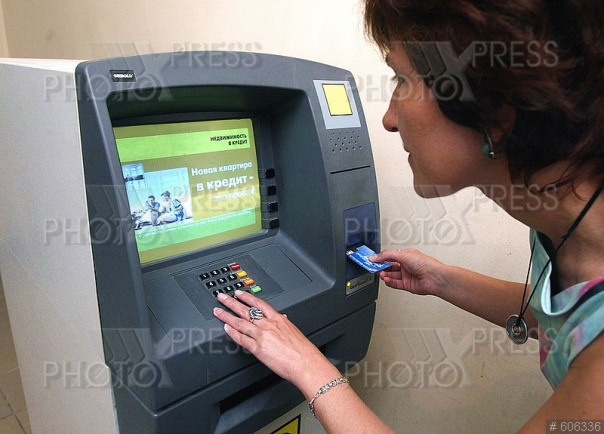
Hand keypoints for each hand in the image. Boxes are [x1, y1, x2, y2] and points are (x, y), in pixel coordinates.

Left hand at [213, 290, 339, 396]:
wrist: (306, 363)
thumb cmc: (304, 351)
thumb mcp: (294, 331)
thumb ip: (284, 325)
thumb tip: (281, 320)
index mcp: (278, 319)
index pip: (259, 304)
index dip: (247, 297)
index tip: (239, 293)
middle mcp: (269, 325)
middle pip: (246, 310)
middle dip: (232, 302)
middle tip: (222, 297)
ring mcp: (262, 336)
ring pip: (240, 323)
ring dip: (227, 316)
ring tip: (218, 311)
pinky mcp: (258, 349)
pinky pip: (242, 339)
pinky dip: (233, 333)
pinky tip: (226, 329)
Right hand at [370, 248, 448, 295]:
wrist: (434, 277)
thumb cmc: (425, 263)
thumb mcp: (402, 254)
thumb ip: (386, 256)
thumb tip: (374, 257)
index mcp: (406, 255)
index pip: (389, 256)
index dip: (381, 258)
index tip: (372, 260)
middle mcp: (406, 265)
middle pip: (389, 266)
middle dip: (381, 267)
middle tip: (373, 268)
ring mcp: (406, 275)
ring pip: (391, 275)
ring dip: (384, 275)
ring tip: (381, 274)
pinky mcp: (407, 285)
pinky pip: (395, 283)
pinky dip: (389, 282)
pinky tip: (386, 279)